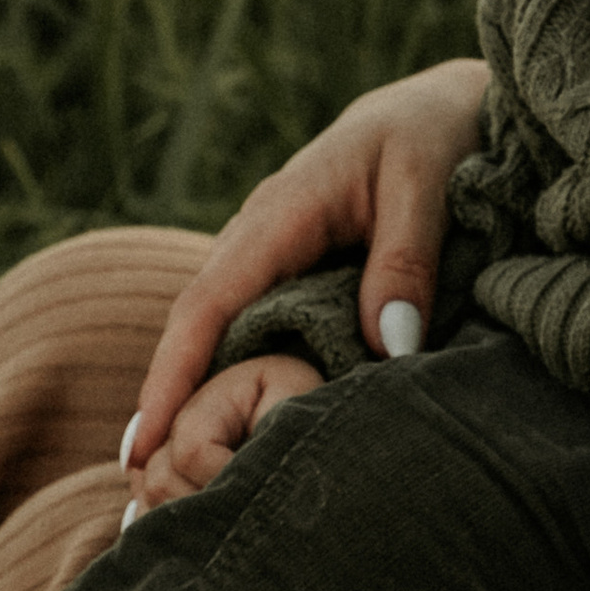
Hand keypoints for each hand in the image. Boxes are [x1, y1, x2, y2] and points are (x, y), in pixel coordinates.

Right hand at [123, 56, 487, 483]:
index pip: (208, 303)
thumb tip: (388, 346)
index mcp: (281, 213)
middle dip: (166, 400)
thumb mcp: (425, 185)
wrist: (445, 102)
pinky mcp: (295, 267)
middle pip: (197, 326)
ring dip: (193, 392)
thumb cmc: (434, 133)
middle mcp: (261, 235)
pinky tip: (231, 422)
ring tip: (174, 476)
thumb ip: (405, 263)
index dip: (173, 375)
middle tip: (144, 488)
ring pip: (220, 329)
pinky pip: (252, 324)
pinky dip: (232, 372)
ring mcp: (273, 253)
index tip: (147, 441)